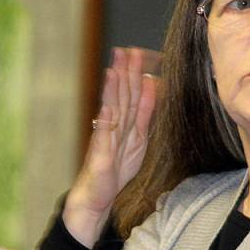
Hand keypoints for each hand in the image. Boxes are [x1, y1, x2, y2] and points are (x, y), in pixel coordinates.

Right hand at [65, 47, 159, 245]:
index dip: (135, 75)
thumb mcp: (138, 141)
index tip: (138, 53)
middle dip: (125, 72)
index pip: (131, 95)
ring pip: (113, 107)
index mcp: (125, 125)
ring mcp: (105, 138)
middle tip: (126, 50)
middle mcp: (113, 128)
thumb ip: (145, 115)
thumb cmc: (114, 172)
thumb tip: (154, 88)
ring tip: (116, 64)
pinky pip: (105, 127)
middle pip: (121, 96)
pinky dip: (108, 110)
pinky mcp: (100, 151)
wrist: (94, 199)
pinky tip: (109, 97)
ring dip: (115, 85)